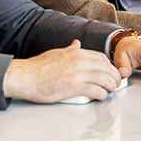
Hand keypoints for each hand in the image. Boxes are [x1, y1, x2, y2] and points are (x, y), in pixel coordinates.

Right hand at [3, 39, 121, 102]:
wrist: (25, 77)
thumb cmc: (37, 67)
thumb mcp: (57, 52)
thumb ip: (70, 49)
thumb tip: (76, 43)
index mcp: (76, 53)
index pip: (101, 58)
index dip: (109, 66)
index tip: (111, 72)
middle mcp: (80, 61)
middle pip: (106, 68)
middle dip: (114, 76)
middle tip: (116, 83)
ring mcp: (78, 74)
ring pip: (104, 79)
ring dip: (111, 86)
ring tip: (111, 90)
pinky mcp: (74, 87)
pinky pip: (95, 90)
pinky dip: (101, 94)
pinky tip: (101, 96)